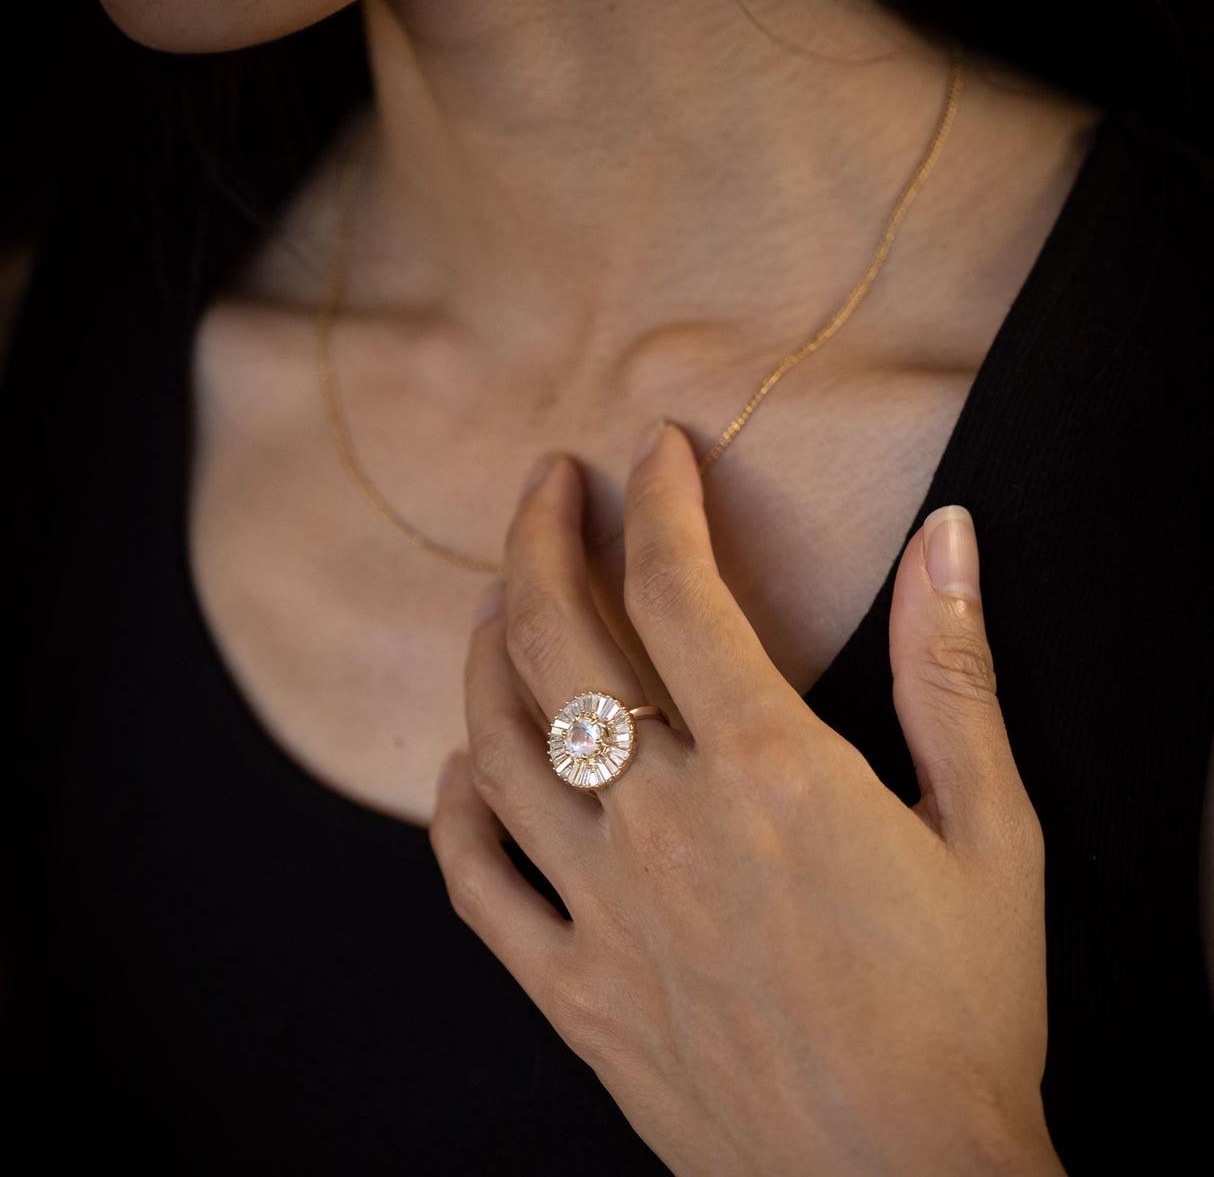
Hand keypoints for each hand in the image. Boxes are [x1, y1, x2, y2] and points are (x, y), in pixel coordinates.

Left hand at [430, 423, 1063, 1175]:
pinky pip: (476, 883)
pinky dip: (455, 809)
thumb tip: (947, 539)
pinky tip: (460, 768)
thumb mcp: (989, 830)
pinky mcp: (572, 990)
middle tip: (544, 485)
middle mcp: (662, 823)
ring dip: (486, 652)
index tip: (653, 451)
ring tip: (497, 598)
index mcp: (767, 772)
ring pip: (498, 744)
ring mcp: (601, 909)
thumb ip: (951, 672)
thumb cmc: (960, 1009)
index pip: (680, 589)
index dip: (661, 500)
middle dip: (540, 540)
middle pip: (559, 641)